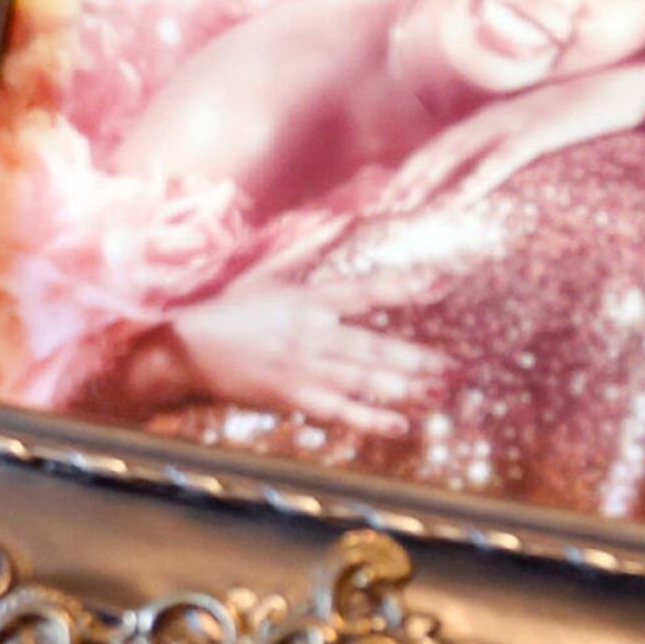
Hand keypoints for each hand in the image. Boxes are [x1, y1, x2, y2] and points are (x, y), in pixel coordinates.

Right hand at [70, 227, 442, 437]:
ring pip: (364, 380)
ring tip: (439, 395)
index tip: (440, 286)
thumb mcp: (268, 273)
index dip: (405, 287)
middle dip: (419, 358)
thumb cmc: (229, 309)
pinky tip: (400, 424)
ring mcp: (303, 367)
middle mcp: (312, 333)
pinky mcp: (292, 396)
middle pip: (375, 346)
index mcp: (308, 299)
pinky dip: (371, 419)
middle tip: (456, 367)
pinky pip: (340, 410)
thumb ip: (307, 249)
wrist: (188, 348)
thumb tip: (339, 219)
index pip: (367, 291)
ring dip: (405, 388)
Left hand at [370, 59, 644, 226]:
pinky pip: (503, 159)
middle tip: (375, 209)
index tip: (385, 197)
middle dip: (405, 180)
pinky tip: (460, 199)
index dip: (412, 171)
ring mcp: (518, 121)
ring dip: (428, 181)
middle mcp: (498, 116)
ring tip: (402, 206)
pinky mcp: (544, 130)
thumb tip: (500, 181)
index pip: (442, 146)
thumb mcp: (547, 133)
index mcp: (496, 118)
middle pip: (438, 150)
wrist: (635, 89)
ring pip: (459, 153)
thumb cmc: (592, 115)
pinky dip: (479, 178)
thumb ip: (520, 150)